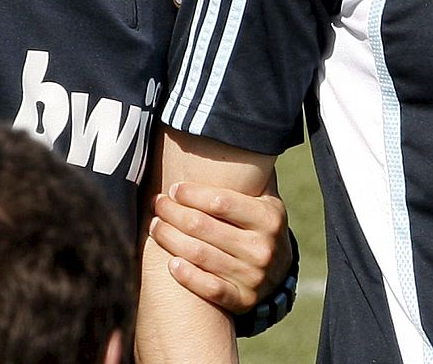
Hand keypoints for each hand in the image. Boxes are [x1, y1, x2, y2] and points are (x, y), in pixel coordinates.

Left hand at [148, 177, 290, 312]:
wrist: (278, 271)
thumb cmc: (258, 224)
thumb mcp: (264, 198)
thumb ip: (249, 174)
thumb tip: (228, 131)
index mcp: (269, 216)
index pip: (221, 202)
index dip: (191, 194)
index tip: (173, 189)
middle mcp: (263, 248)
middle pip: (203, 228)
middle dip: (173, 213)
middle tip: (156, 204)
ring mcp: (254, 277)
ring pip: (200, 256)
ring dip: (170, 239)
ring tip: (154, 226)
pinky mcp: (243, 301)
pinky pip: (209, 289)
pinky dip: (187, 276)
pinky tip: (170, 262)